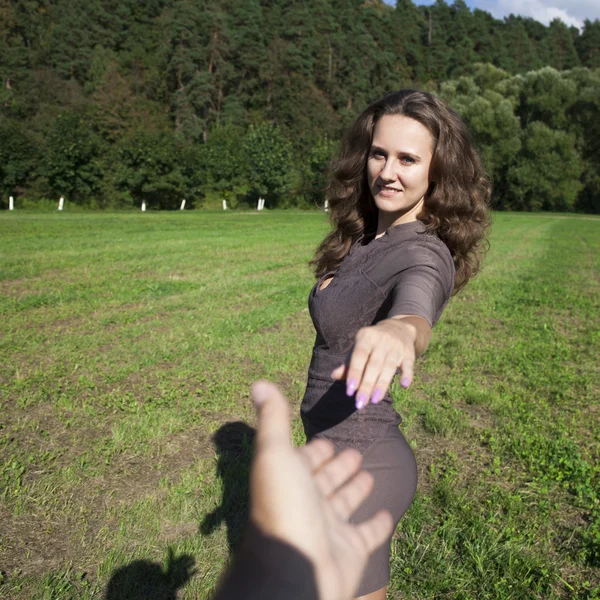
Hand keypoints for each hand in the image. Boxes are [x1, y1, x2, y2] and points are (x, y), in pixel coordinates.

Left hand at [250, 381, 393, 599]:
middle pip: (324, 480)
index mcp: (289, 480)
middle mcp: (307, 502)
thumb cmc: (285, 504)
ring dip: (354, 489)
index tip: (327, 441)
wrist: (297, 566)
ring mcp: (329, 527)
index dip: (314, 451)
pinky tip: (386, 512)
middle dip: (337, 466)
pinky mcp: (351, 549)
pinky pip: (367, 534)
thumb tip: (258, 383)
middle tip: (353, 453)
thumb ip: (273, 419)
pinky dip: (377, 524)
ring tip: (367, 473)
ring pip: (344, 503)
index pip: (303, 460)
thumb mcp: (276, 453)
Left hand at [331, 316, 428, 409]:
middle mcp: (381, 340)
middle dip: (367, 385)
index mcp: (365, 337)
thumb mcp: (358, 348)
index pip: (359, 356)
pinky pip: (408, 365)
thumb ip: (348, 364)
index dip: (354, 373)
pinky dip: (407, 375)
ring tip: (374, 400)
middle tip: (360, 403)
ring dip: (382, 385)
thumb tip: (334, 376)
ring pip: (389, 367)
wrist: (397, 329)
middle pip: (373, 365)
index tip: (350, 391)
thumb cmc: (371, 344)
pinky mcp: (409, 353)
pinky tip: (403, 386)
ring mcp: (396, 346)